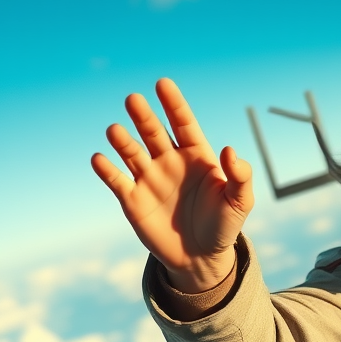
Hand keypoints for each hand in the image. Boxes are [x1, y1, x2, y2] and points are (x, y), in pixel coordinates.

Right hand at [91, 78, 253, 292]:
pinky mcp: (133, 199)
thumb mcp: (240, 203)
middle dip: (143, 117)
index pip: (183, 123)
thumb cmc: (224, 226)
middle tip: (134, 99)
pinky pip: (117, 181)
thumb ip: (240, 177)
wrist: (201, 257)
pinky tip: (100, 159)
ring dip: (122, 141)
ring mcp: (149, 178)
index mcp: (197, 156)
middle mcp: (169, 161)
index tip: (162, 84)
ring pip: (132, 152)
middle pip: (153, 132)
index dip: (173, 104)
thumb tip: (230, 150)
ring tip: (115, 130)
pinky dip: (107, 170)